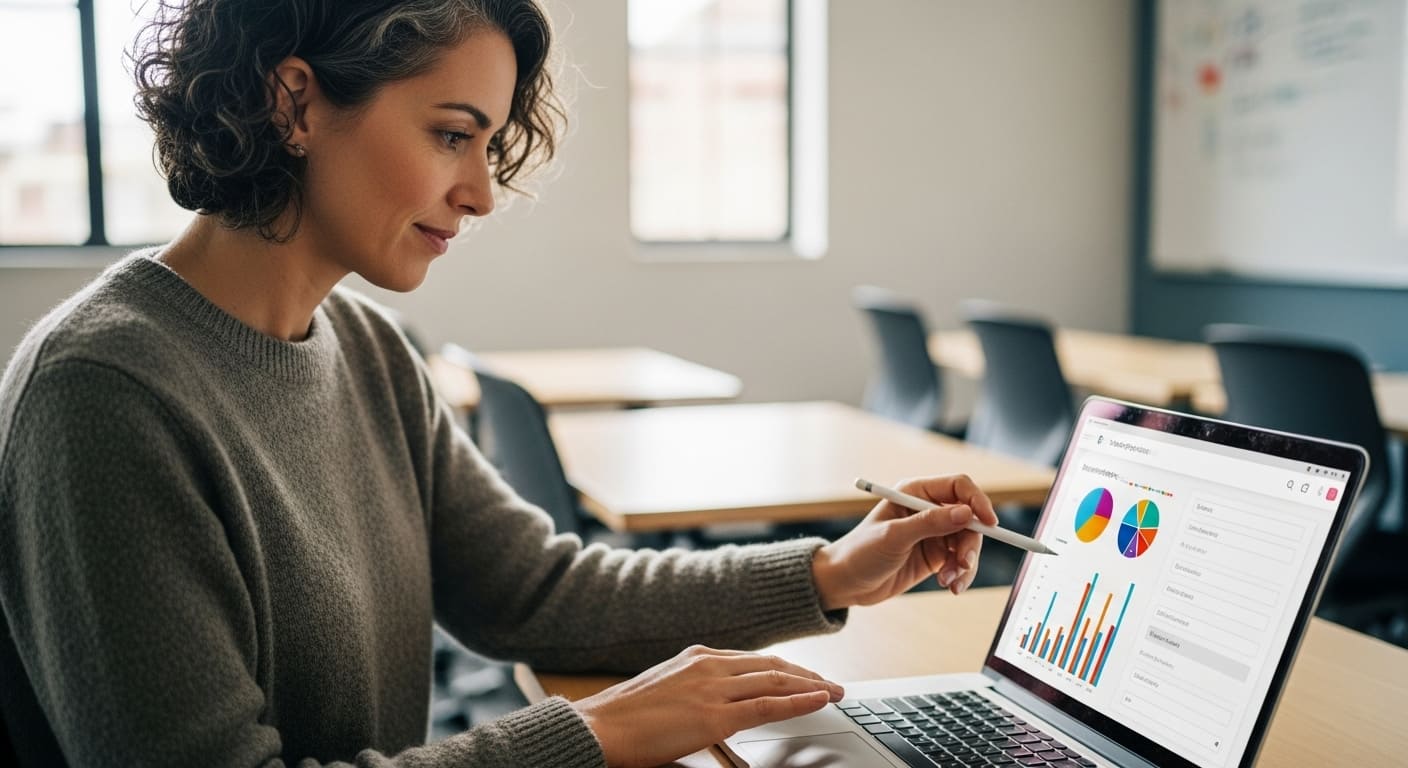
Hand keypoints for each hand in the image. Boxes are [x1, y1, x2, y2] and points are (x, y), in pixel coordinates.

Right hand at [572, 645, 843, 766]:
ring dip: (812, 686)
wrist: (599, 727)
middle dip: (807, 675)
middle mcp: (710, 665)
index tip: (805, 676)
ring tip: (837, 692)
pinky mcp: (715, 716)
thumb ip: (693, 688)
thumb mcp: (664, 688)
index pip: (754, 660)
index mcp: (698, 657)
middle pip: (772, 666)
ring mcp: (714, 689)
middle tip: (832, 684)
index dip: (785, 668)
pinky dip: (800, 701)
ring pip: (777, 681)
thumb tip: (712, 702)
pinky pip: (769, 706)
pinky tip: (820, 701)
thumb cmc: (623, 717)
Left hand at [811, 474, 998, 609]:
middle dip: (970, 543)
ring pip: (968, 542)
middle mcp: (927, 509)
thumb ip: (930, 523)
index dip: (977, 501)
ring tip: (950, 582)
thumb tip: (965, 513)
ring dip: (965, 564)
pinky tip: (948, 586)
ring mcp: (933, 533)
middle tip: (964, 565)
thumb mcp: (893, 536)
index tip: (989, 523)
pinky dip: (960, 575)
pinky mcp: (935, 556)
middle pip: (969, 518)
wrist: (846, 583)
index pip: (959, 486)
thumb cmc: (860, 552)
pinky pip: (960, 562)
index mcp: (914, 492)